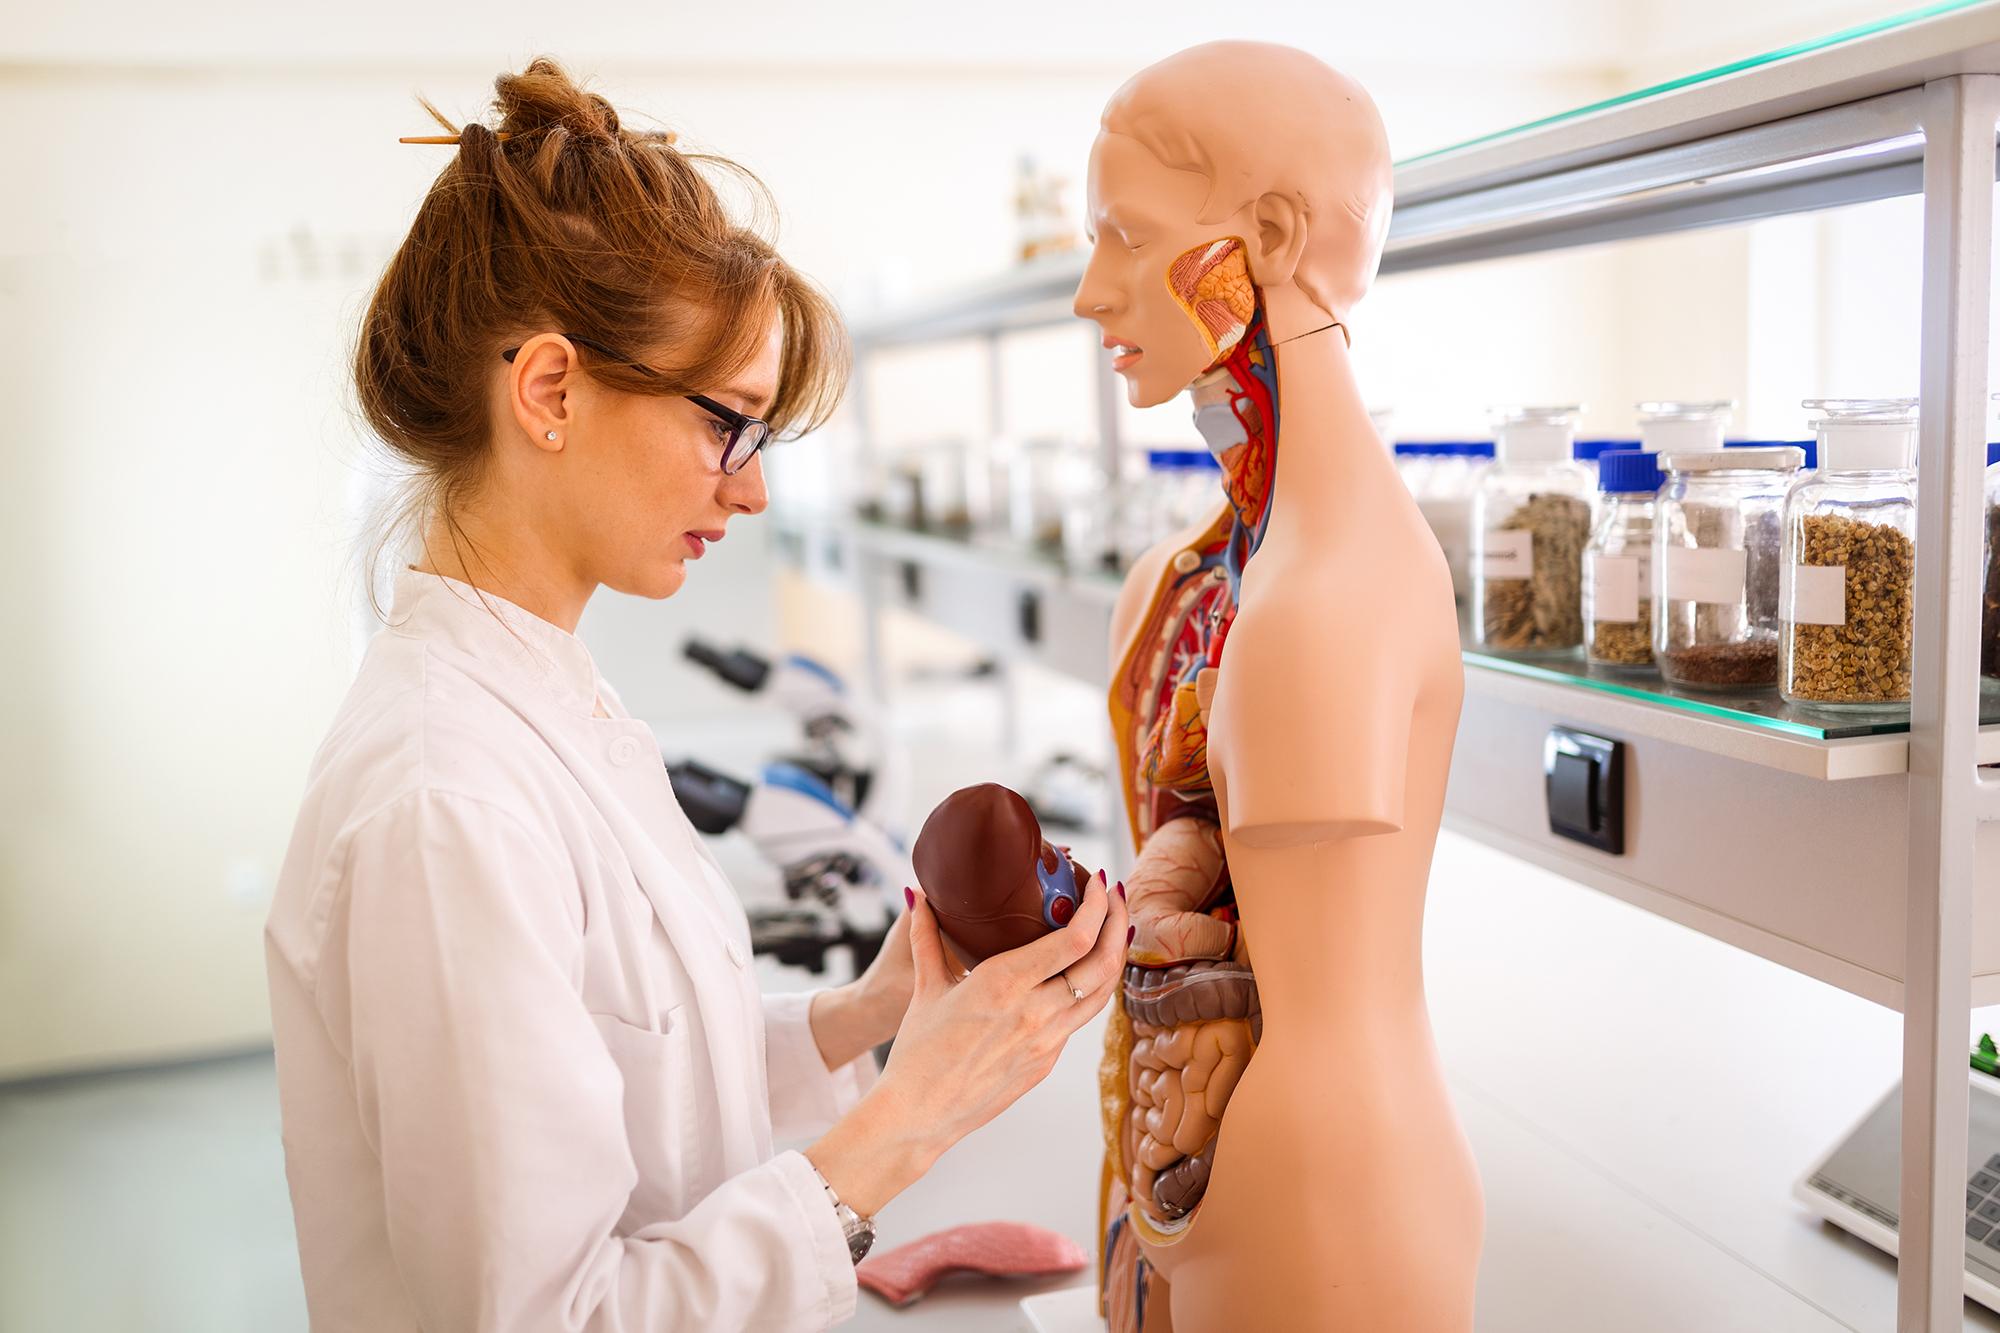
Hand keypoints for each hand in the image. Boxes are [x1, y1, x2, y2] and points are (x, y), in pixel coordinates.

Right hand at [806, 870, 1127, 1214]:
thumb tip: (917, 896)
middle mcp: (1035, 1013)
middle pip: (1104, 963)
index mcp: (1004, 985)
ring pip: (1102, 994)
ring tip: (1113, 929)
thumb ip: (926, 937)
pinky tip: (1080, 973)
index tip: (1097, 881)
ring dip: (1114, 957)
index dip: (1098, 906)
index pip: (1076, 939)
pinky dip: (1088, 989)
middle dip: (1118, 923)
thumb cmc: (917, 1053)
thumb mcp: (924, 988)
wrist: (919, 1116)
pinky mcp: (1047, 1064)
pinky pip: (1078, 1019)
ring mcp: (1047, 1043)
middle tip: (1115, 897)